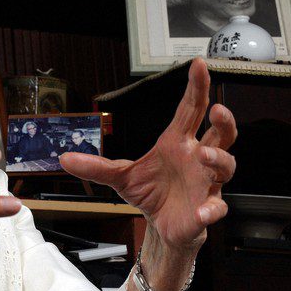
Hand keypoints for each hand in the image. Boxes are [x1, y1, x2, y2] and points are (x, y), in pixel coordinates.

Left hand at [59, 58, 236, 250]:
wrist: (162, 225)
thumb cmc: (149, 192)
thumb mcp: (119, 177)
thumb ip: (95, 167)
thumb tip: (64, 158)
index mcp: (177, 143)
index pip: (190, 111)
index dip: (196, 88)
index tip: (199, 65)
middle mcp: (197, 158)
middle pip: (221, 134)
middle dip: (224, 121)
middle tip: (218, 110)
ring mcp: (206, 182)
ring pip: (226, 165)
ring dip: (219, 159)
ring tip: (204, 156)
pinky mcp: (207, 207)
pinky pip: (216, 205)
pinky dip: (211, 208)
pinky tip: (201, 210)